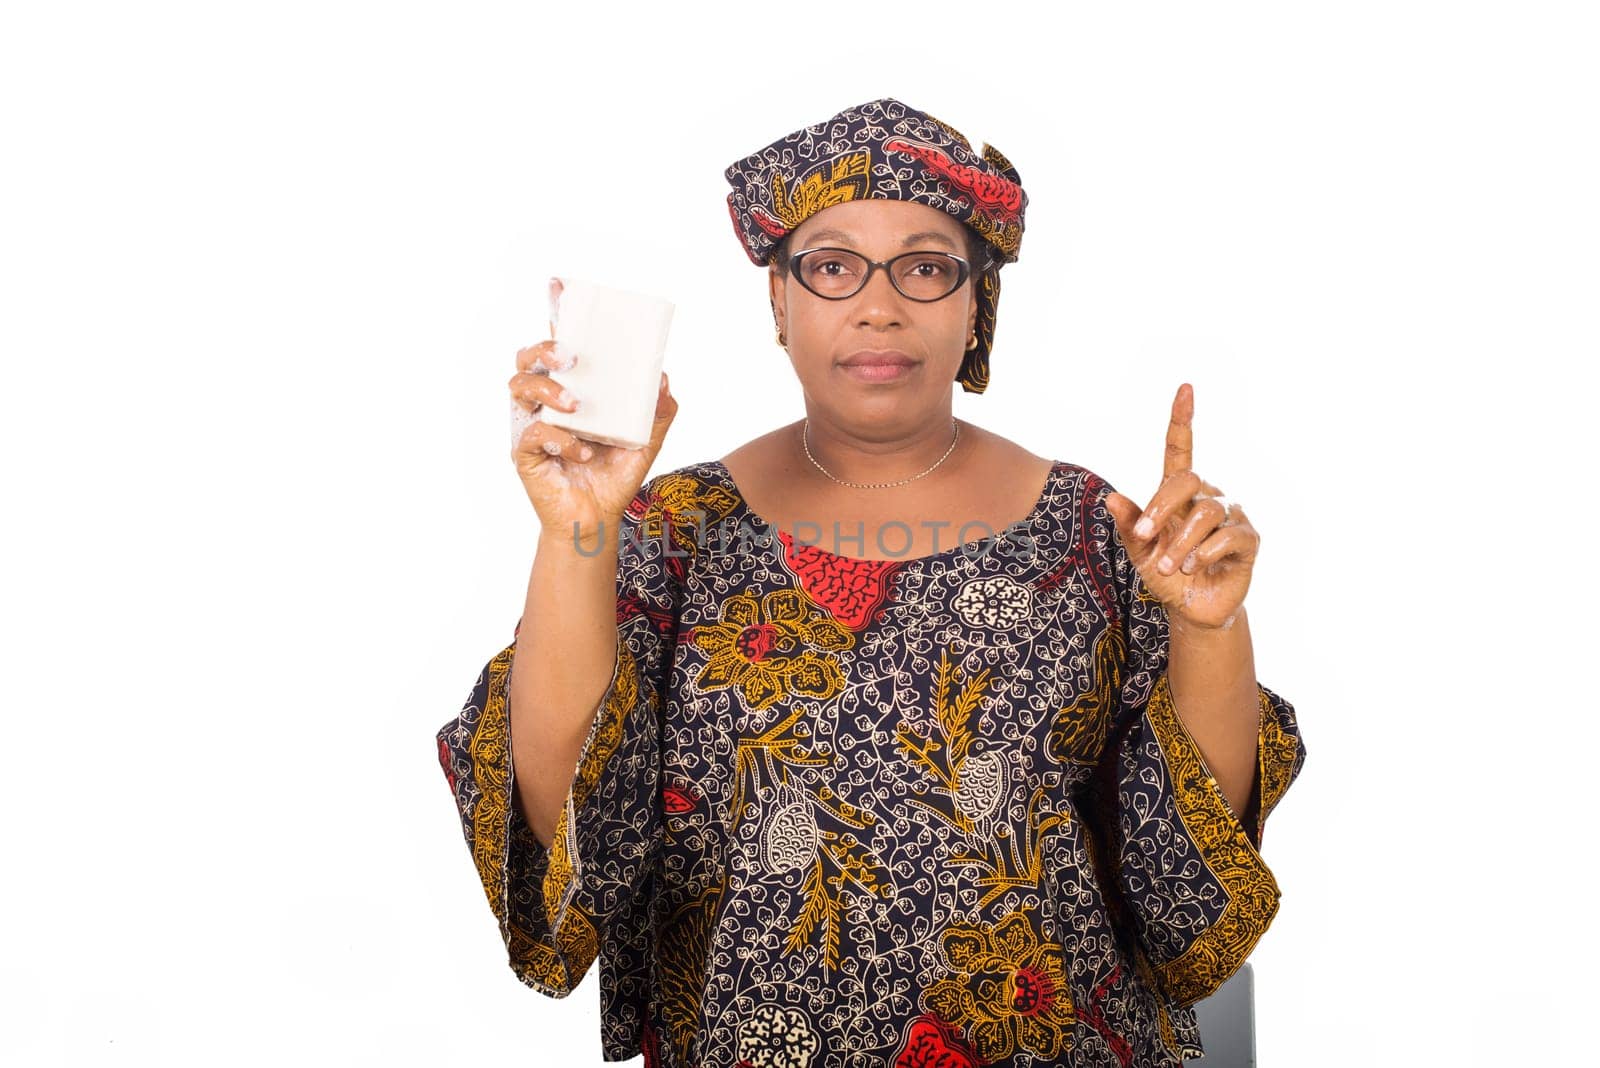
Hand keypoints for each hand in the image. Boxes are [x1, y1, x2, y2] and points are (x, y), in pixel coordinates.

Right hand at [509, 278, 678, 548]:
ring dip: (548, 389)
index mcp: (572, 390)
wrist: (599, 519)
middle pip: (528, 357)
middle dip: (545, 347)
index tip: (558, 284)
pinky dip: (561, 438)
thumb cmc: (614, 475)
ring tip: (577, 407)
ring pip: (518, 386)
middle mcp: (545, 402)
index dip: (555, 313)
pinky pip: (533, 431)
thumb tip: (664, 380)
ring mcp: (531, 424)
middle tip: (571, 359)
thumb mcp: (647, 441)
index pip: (560, 346)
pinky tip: (583, 451)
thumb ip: (659, 411)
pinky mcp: (524, 451)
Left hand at [1103, 383, 1257, 629]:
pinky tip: (1195, 567)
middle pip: (1187, 479)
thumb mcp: (1139, 551)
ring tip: (1171, 566)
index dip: (1182, 420)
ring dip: (1181, 543)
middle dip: (1162, 507)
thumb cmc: (1165, 573)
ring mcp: (1230, 516)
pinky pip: (1228, 535)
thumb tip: (1110, 498)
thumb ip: (1129, 525)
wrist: (1191, 609)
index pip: (1181, 449)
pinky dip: (1205, 553)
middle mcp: (1207, 496)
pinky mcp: (1248, 539)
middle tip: (1147, 538)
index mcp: (1178, 494)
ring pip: (1205, 512)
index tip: (1185, 389)